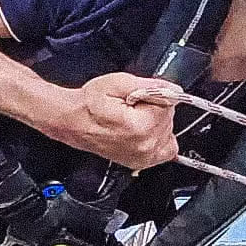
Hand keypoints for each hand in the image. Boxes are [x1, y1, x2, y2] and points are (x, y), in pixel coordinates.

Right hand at [53, 73, 180, 169]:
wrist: (72, 122)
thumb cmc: (88, 105)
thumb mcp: (118, 83)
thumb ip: (150, 86)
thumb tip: (173, 90)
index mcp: (141, 127)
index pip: (169, 103)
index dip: (154, 94)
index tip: (138, 96)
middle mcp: (145, 146)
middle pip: (169, 118)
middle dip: (155, 108)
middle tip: (132, 106)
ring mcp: (144, 158)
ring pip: (169, 131)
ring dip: (156, 122)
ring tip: (134, 118)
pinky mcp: (141, 162)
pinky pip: (166, 149)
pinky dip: (159, 138)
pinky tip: (144, 130)